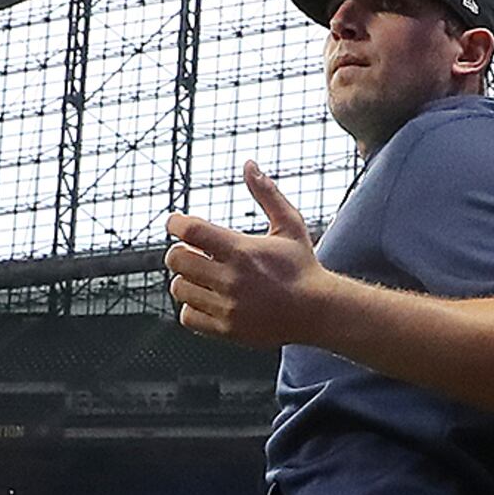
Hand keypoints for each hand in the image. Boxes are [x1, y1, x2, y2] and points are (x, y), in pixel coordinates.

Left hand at [165, 165, 327, 347]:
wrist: (317, 311)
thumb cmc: (302, 266)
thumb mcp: (289, 225)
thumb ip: (267, 194)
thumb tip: (249, 164)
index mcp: (242, 250)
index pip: (190, 231)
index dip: (176, 223)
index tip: (177, 223)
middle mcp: (231, 279)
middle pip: (176, 260)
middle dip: (179, 252)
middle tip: (192, 252)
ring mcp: (227, 307)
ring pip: (179, 288)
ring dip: (185, 279)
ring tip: (202, 276)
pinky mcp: (226, 329)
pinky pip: (187, 316)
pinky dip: (191, 306)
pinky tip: (207, 298)